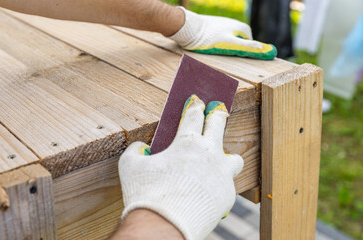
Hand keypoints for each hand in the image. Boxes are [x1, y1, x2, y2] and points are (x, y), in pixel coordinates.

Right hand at [119, 95, 243, 239]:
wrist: (163, 227)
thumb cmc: (145, 195)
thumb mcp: (129, 166)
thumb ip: (136, 150)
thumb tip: (142, 148)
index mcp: (187, 143)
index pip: (194, 115)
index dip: (195, 105)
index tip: (197, 100)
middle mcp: (209, 154)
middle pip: (218, 125)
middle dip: (218, 114)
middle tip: (218, 109)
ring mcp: (222, 175)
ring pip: (234, 158)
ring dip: (226, 155)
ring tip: (218, 159)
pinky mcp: (227, 195)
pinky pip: (227, 185)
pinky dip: (219, 184)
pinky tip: (210, 189)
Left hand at [169, 7, 276, 59]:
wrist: (186, 28)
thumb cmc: (208, 38)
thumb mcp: (231, 45)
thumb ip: (249, 48)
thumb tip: (270, 52)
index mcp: (243, 28)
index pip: (251, 48)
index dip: (245, 57)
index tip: (237, 64)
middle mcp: (235, 25)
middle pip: (240, 46)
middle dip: (233, 54)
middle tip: (223, 60)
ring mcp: (223, 27)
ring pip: (228, 44)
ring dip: (223, 51)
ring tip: (213, 54)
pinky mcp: (212, 30)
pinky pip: (218, 42)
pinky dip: (215, 47)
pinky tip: (207, 51)